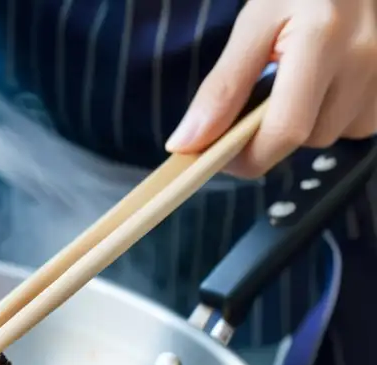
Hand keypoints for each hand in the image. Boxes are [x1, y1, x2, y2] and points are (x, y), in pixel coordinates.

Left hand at [167, 0, 376, 176]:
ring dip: (300, 125)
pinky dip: (328, 116)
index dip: (245, 157)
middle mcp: (364, 59)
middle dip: (268, 136)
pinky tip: (321, 85)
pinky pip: (353, 126)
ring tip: (292, 83)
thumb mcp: (253, 24)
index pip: (284, 129)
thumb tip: (189, 141)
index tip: (213, 156)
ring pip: (329, 137)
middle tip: (248, 107)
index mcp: (323, 37)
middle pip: (305, 139)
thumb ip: (222, 86)